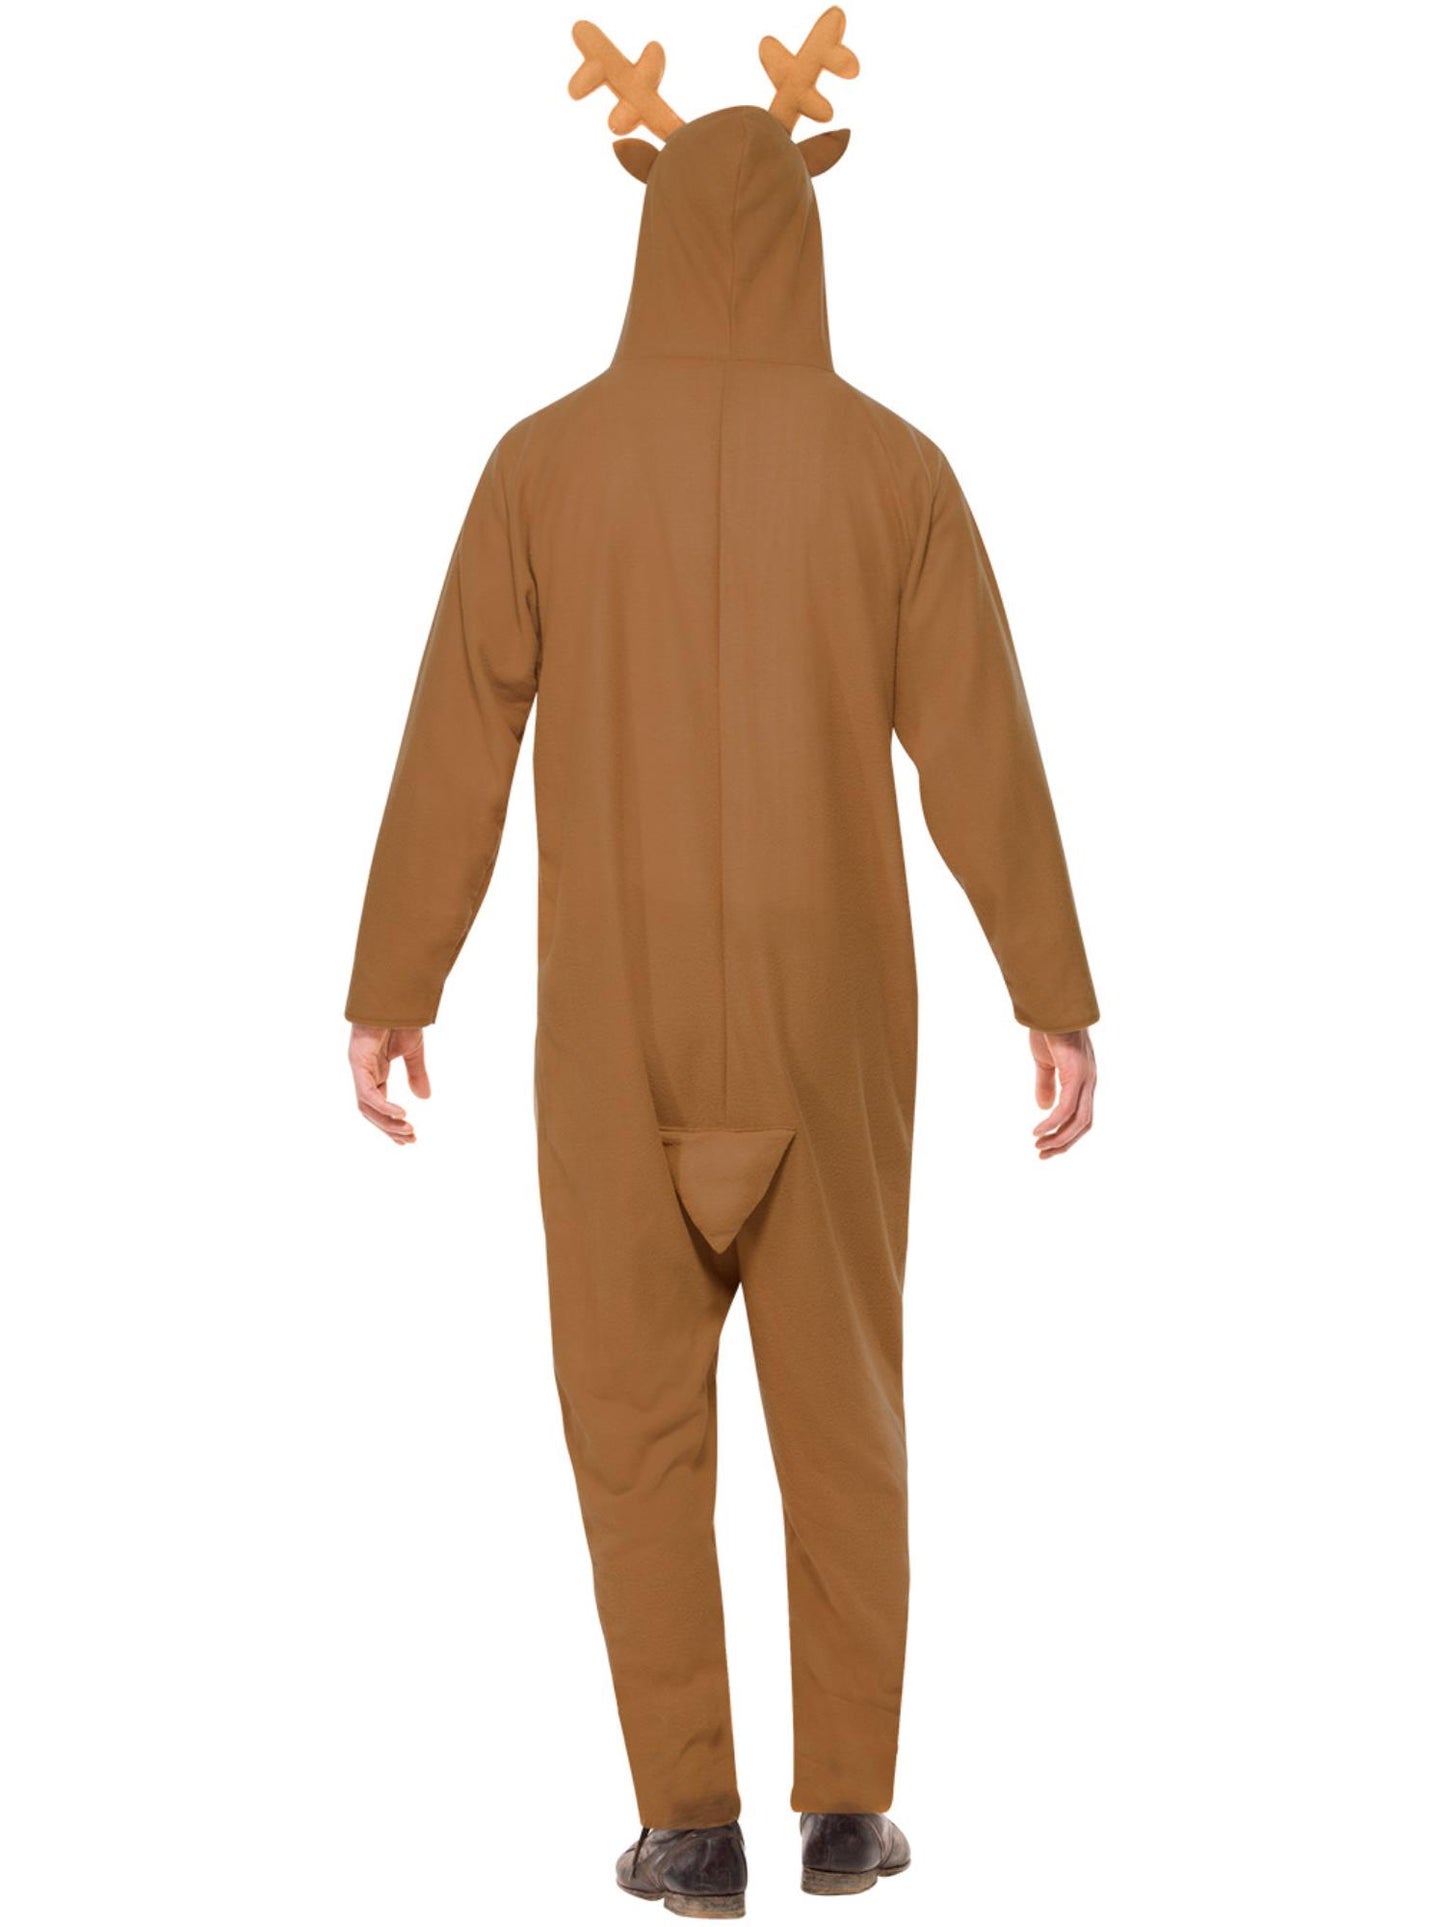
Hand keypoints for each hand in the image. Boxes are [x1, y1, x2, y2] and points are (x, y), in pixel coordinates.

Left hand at [349, 1024, 430, 1143]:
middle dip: (389, 1129)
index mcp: (374, 1071)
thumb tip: (424, 1098)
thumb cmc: (401, 1019)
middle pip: (371, 1111)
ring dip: (387, 1122)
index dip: (391, 1123)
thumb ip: (416, 1074)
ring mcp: (359, 1068)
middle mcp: (363, 1072)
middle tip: (409, 1140)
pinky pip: (368, 1092)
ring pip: (367, 1107)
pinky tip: (400, 1114)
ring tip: (407, 1132)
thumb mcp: (413, 1051)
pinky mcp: (359, 1062)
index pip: (378, 1104)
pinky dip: (382, 1106)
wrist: (395, 996)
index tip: (408, 1139)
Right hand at [1029, 1028, 1095, 1158]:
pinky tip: (1038, 1130)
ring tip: (1040, 1146)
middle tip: (1043, 1154)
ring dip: (1059, 1138)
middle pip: (1084, 1124)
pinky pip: (1066, 1108)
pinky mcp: (1075, 1075)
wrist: (1051, 1009)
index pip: (1082, 1116)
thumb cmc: (1049, 1030)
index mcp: (1083, 1080)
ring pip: (1079, 1120)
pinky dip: (1053, 1123)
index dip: (1066, 1133)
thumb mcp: (1045, 1063)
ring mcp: (1085, 1079)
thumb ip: (1046, 1084)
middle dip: (1064, 1143)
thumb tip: (1043, 1108)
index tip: (1046, 1144)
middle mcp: (1089, 1082)